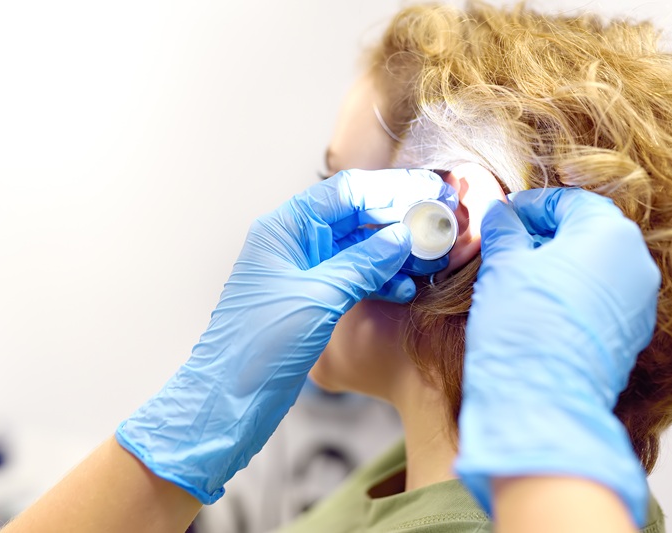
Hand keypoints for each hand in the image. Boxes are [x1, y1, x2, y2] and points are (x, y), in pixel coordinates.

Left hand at [116, 169, 456, 502]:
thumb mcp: (320, 297)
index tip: (428, 192)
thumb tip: (402, 237)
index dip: (390, 190)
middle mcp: (293, 243)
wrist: (232, 399)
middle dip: (397, 219)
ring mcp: (304, 271)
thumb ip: (364, 263)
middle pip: (354, 216)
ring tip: (430, 256)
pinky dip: (380, 278)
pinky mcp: (313, 298)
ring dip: (394, 251)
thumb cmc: (260, 345)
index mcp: (284, 229)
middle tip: (439, 221)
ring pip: (358, 248)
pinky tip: (406, 286)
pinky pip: (353, 276)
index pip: (345, 193)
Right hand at [455, 188, 659, 526]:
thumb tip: (500, 215)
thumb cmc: (523, 324)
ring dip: (559, 264)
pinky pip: (602, 298)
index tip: (504, 218)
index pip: (571, 201)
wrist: (542, 399)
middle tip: (508, 246)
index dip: (532, 206)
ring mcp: (638, 302)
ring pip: (596, 266)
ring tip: (519, 278)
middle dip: (547, 235)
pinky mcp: (630, 334)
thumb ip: (504, 230)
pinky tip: (540, 308)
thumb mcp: (503, 264)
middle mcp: (635, 263)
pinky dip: (573, 293)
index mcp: (609, 233)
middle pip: (588, 232)